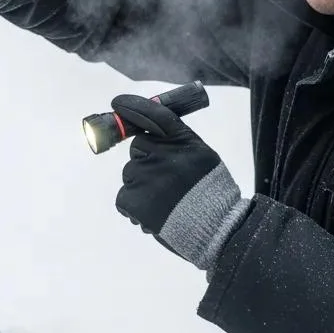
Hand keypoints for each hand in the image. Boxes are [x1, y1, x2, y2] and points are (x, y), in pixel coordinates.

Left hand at [112, 94, 250, 270]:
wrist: (216, 229)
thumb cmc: (210, 193)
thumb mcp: (201, 156)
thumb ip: (177, 142)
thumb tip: (148, 132)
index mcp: (182, 140)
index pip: (153, 114)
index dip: (133, 106)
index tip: (117, 103)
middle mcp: (162, 154)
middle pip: (138, 147)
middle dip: (145, 161)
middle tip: (164, 180)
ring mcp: (146, 176)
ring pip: (130, 174)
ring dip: (142, 187)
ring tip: (165, 203)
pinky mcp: (133, 199)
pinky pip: (124, 196)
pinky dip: (135, 207)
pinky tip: (155, 214)